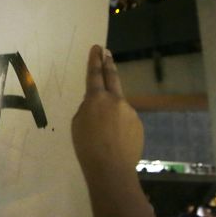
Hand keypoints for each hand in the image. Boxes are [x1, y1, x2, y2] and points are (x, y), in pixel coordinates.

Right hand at [71, 45, 142, 180]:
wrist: (111, 168)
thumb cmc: (87, 147)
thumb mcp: (78, 124)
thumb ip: (87, 109)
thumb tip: (96, 105)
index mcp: (96, 99)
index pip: (94, 74)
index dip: (94, 60)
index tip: (97, 48)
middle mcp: (115, 100)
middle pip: (112, 78)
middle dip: (108, 64)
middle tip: (107, 52)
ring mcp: (130, 112)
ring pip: (118, 105)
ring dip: (112, 109)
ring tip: (104, 126)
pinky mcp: (138, 125)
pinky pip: (125, 120)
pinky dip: (119, 125)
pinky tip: (114, 139)